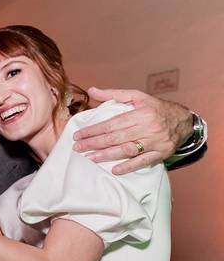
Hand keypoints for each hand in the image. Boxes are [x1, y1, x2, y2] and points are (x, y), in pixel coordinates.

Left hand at [73, 87, 191, 174]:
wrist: (184, 121)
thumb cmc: (156, 108)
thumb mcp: (137, 97)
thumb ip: (114, 94)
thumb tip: (92, 90)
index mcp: (141, 113)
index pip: (111, 123)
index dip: (93, 130)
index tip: (78, 135)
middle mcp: (148, 127)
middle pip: (116, 137)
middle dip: (94, 143)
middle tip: (77, 148)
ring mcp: (155, 142)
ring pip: (127, 150)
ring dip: (106, 155)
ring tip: (89, 158)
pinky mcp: (161, 153)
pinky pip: (143, 162)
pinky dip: (128, 167)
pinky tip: (115, 170)